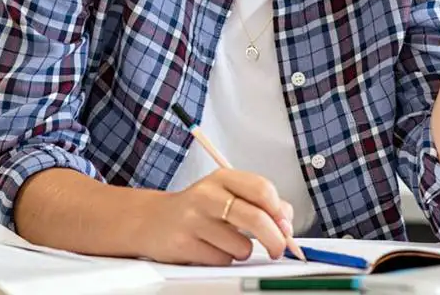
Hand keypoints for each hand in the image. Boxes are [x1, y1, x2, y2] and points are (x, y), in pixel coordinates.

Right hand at [133, 169, 295, 265]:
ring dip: (241, 251)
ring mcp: (194, 219)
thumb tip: (286, 223)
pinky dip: (223, 259)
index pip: (262, 189)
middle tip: (279, 249)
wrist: (153, 220)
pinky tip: (209, 248)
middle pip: (256, 218)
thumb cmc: (199, 209)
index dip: (280, 211)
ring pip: (241, 246)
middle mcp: (207, 195)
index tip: (285, 226)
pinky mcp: (184, 244)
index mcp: (222, 178)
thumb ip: (258, 203)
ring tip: (226, 242)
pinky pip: (222, 260)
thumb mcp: (227, 194)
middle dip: (275, 239)